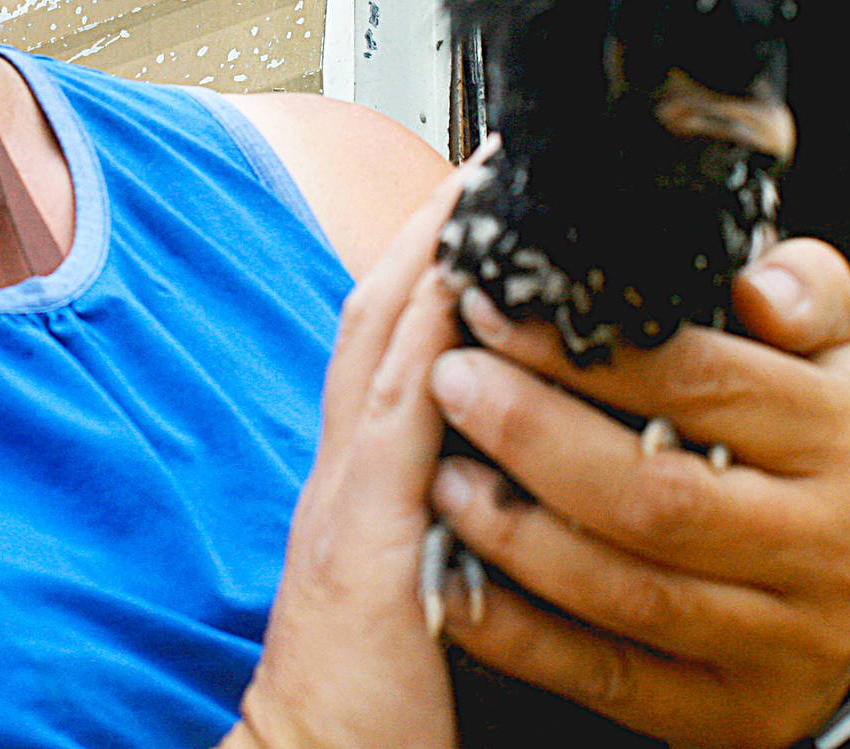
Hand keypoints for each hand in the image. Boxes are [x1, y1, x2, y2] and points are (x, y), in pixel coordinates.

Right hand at [228, 159, 483, 748]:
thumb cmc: (373, 693)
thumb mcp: (409, 574)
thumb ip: (445, 505)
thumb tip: (504, 457)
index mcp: (359, 478)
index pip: (388, 341)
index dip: (427, 261)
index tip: (476, 200)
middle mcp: (345, 468)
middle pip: (380, 314)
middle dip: (433, 228)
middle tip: (488, 156)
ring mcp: (348, 495)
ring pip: (386, 343)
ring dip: (435, 255)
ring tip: (485, 183)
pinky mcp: (366, 537)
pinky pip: (400, 417)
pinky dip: (429, 341)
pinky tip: (467, 287)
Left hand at [426, 238, 849, 748]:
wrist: (847, 590)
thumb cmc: (813, 439)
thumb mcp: (834, 349)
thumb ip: (802, 289)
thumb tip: (753, 286)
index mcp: (844, 438)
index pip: (701, 384)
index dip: (586, 352)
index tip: (491, 309)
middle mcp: (826, 546)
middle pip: (656, 498)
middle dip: (533, 436)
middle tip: (451, 382)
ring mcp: (782, 641)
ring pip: (626, 594)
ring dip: (516, 535)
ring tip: (440, 475)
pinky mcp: (730, 711)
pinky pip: (605, 676)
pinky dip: (518, 635)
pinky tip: (452, 584)